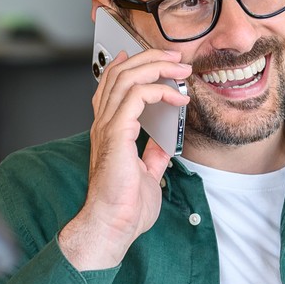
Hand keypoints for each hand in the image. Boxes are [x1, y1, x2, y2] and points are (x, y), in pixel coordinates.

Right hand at [59, 48, 191, 270]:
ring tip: (180, 70)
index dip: (131, 65)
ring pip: (127, 77)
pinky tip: (178, 97)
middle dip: (150, 58)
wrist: (113, 225)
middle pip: (119, 73)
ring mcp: (108, 127)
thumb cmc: (124, 207)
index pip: (113, 85)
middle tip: (175, 58)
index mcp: (109, 132)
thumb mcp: (147, 174)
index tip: (156, 60)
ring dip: (157, 67)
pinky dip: (160, 90)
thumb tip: (165, 141)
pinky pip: (137, 96)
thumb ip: (153, 154)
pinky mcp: (117, 134)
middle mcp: (104, 124)